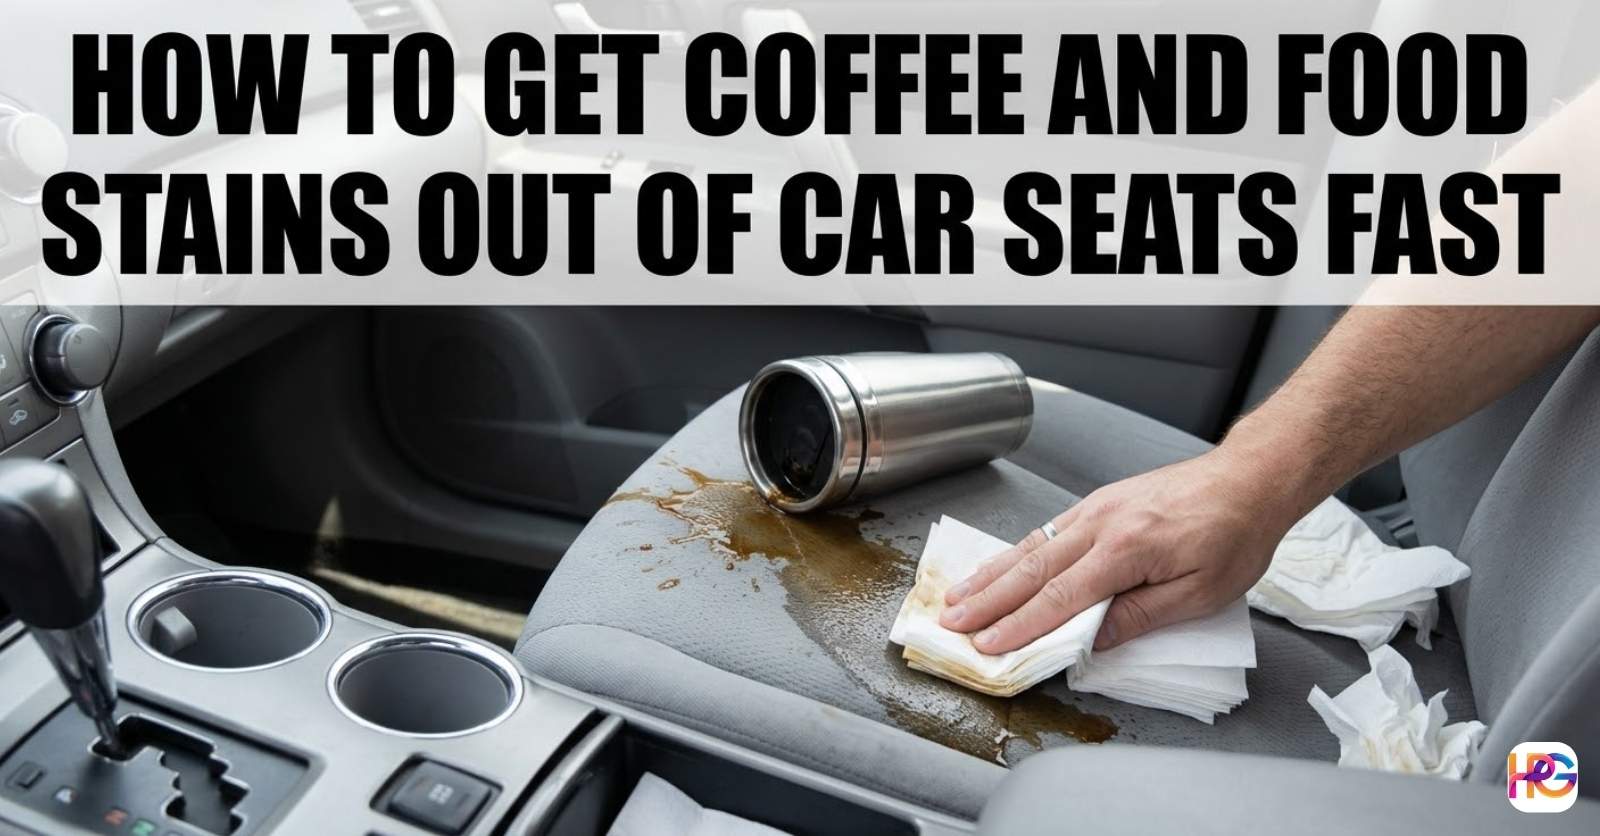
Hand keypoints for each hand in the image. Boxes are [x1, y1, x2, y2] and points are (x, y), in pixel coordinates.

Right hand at [938, 447, 1295, 653]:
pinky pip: (1047, 531)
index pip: (1061, 597)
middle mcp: (1101, 524)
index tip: (987, 645)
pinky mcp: (1099, 503)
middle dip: (987, 601)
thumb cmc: (1233, 536)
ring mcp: (1096, 509)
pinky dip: (1015, 552)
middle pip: (1032, 569)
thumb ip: (1140, 616)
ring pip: (1032, 547)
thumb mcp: (1199, 594)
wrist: (1248, 479)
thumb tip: (1091, 641)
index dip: (1019, 626)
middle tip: (952, 623)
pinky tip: (999, 566)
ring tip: (958, 596)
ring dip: (991, 575)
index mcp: (1126, 550)